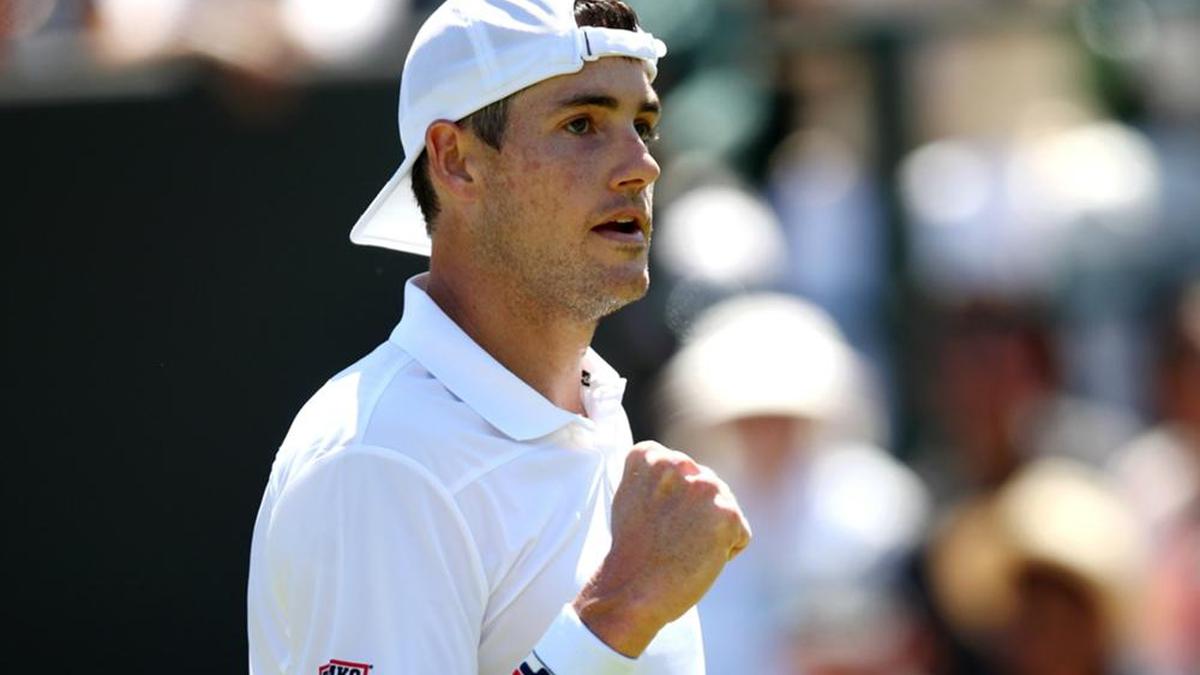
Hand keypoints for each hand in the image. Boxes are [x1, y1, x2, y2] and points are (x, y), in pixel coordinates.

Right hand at [573, 441, 750, 656]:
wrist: (632, 590)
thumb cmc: (632, 552)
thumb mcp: (632, 496)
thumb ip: (658, 477)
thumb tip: (689, 475)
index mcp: (652, 455)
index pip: (681, 470)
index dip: (671, 502)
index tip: (652, 521)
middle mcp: (680, 463)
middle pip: (707, 487)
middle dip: (695, 514)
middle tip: (668, 539)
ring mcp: (705, 487)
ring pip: (724, 508)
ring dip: (711, 531)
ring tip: (681, 548)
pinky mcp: (727, 514)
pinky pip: (739, 535)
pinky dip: (724, 552)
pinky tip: (696, 559)